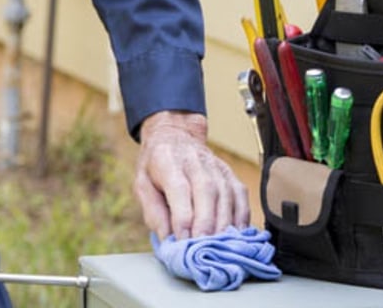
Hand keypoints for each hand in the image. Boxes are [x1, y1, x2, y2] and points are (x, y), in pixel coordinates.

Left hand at [133, 111, 250, 239]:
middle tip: (203, 245)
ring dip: (224, 222)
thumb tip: (168, 239)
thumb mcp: (142, 185)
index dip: (182, 215)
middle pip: (206, 190)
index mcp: (168, 161)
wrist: (175, 136)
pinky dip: (241, 216)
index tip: (183, 239)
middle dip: (206, 221)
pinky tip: (237, 234)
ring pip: (226, 193)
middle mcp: (195, 161)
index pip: (179, 188)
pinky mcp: (230, 174)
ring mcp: (216, 166)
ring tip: (220, 244)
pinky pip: (240, 196)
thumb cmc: (156, 166)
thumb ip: (153, 213)